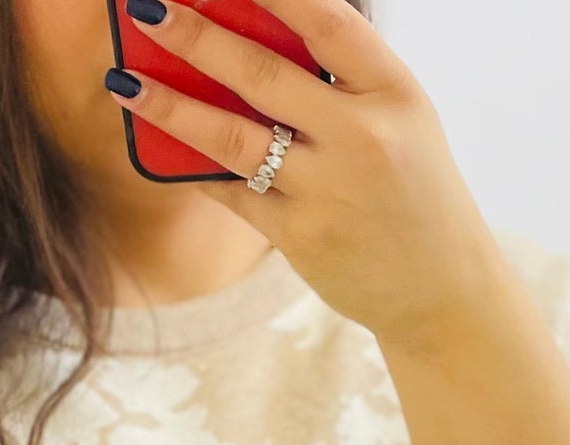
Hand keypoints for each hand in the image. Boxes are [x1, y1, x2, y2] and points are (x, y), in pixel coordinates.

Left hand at [104, 0, 512, 350]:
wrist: (443, 290)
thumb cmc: (415, 193)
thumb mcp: (402, 119)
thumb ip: (344, 80)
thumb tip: (253, 41)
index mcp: (395, 91)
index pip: (328, 22)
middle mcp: (363, 136)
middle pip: (264, 75)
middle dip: (197, 38)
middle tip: (147, 9)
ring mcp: (329, 191)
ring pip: (235, 138)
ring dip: (172, 108)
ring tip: (126, 83)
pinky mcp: (301, 238)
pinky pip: (233, 193)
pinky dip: (194, 168)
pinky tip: (159, 146)